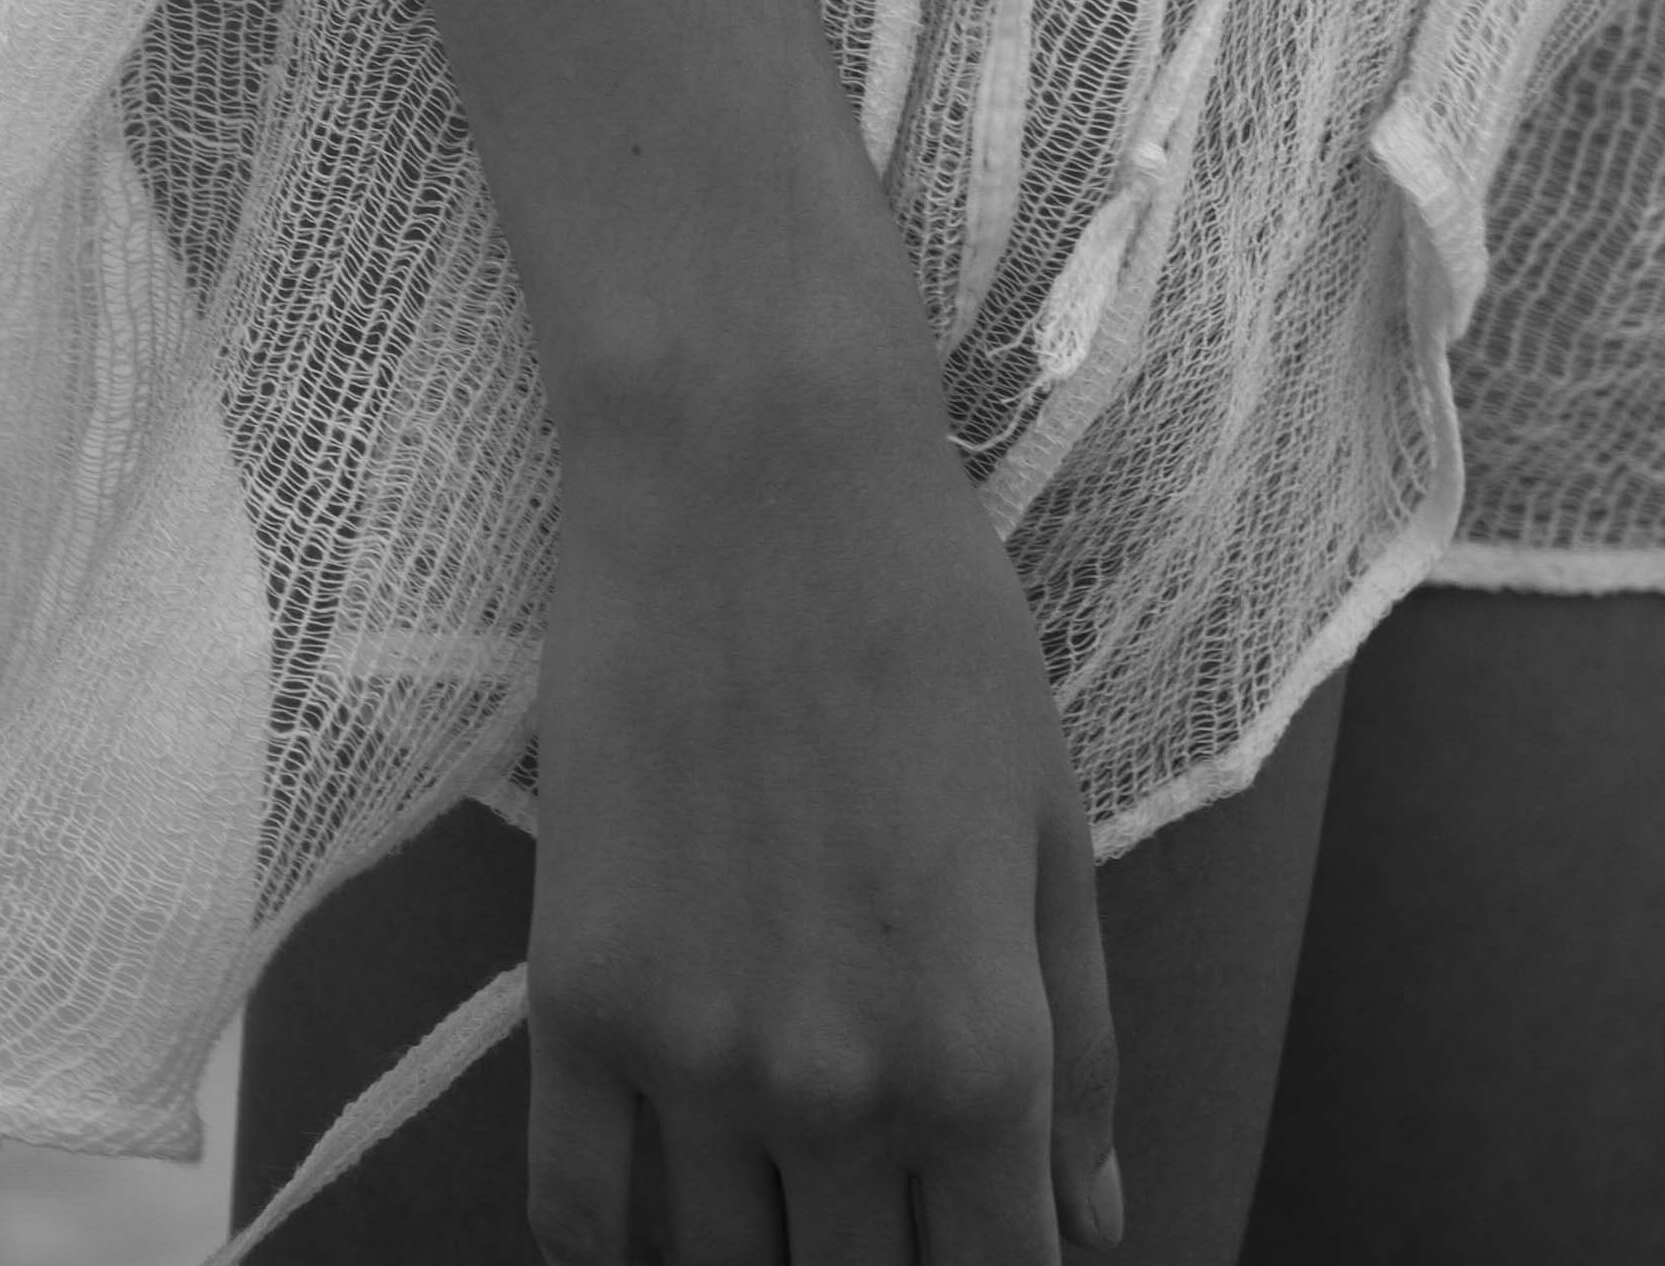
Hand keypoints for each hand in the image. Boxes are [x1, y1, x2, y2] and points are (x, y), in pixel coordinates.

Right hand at [525, 348, 1122, 1264]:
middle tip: (893, 1210)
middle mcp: (832, 1092)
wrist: (752, 476)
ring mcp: (688, 1061)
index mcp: (975, 1051)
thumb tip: (1094, 1225)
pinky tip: (662, 1219)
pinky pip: (575, 1215)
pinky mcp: (570, 1005)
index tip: (990, 1248)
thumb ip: (1076, 1046)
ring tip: (792, 1202)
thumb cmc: (935, 623)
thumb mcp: (1049, 827)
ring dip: (763, 1259)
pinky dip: (618, 1250)